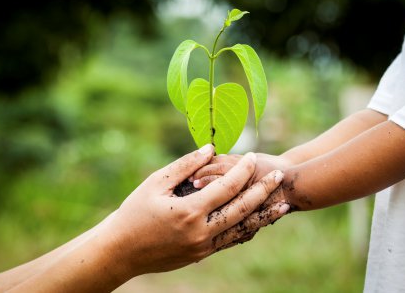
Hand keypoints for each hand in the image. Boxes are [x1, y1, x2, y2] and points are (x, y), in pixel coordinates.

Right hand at [102, 145, 289, 278]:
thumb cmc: (134, 213)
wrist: (121, 252)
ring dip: (264, 215)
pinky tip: (258, 221)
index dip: (242, 170)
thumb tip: (211, 150)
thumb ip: (185, 166)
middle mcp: (201, 232)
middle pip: (242, 209)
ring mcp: (203, 247)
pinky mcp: (201, 255)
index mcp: (189, 212)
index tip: (252, 156)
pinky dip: (247, 229)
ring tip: (283, 205)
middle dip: (263, 191)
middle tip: (279, 177)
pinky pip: (231, 241)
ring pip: (242, 230)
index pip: (226, 187)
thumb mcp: (155, 183)